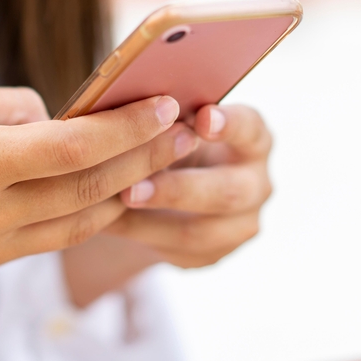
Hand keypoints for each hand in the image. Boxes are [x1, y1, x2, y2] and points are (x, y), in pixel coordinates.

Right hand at [0, 87, 194, 338]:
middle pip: (89, 188)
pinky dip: (88, 214)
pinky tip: (110, 192)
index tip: (166, 103)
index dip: (126, 126)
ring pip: (79, 222)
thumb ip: (1, 110)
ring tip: (164, 160)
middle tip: (189, 129)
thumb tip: (52, 115)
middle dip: (147, 157)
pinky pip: (51, 238)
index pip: (72, 147)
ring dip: (128, 190)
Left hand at [110, 104, 272, 268]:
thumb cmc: (167, 136)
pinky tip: (106, 220)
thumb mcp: (170, 122)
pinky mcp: (212, 252)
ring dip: (150, 219)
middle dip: (176, 189)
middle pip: (227, 192)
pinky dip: (137, 232)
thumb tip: (131, 107)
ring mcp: (238, 223)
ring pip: (198, 230)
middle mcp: (254, 182)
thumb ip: (163, 117)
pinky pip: (174, 249)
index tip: (203, 118)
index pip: (250, 129)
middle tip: (132, 187)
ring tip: (114, 203)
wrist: (162, 184)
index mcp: (251, 138)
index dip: (230, 124)